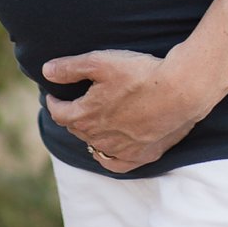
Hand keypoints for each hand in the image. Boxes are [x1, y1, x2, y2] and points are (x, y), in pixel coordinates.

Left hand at [41, 47, 216, 173]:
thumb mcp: (100, 62)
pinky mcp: (144, 155)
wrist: (181, 90)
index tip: (53, 97)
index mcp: (86, 116)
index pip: (60, 114)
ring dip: (89, 134)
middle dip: (72, 116)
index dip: (54, 104)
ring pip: (96, 146)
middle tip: (73, 105)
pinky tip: (109, 149)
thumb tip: (46, 71)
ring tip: (91, 123)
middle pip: (77, 129)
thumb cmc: (140, 73)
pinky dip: (109, 156)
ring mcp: (122, 150)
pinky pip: (117, 164)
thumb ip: (70, 68)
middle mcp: (100, 138)